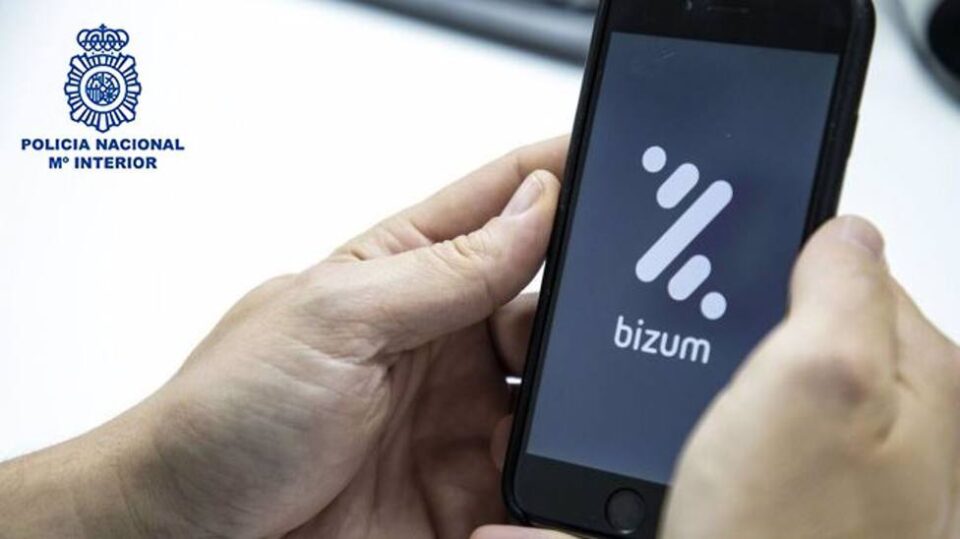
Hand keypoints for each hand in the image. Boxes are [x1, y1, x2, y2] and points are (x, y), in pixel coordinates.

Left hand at [0, 137, 570, 537]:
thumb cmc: (220, 421)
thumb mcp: (333, 321)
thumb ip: (444, 269)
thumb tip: (535, 204)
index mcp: (401, 279)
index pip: (496, 207)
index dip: (556, 178)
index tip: (619, 166)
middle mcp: (437, 346)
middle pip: (545, 309)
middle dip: (580, 316)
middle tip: (601, 329)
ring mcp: (454, 423)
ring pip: (554, 400)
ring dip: (568, 410)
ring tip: (546, 427)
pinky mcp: (464, 496)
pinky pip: (537, 485)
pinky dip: (552, 491)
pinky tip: (535, 493)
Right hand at [662, 217, 959, 538]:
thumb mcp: (815, 383)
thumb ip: (842, 290)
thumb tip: (848, 232)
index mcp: (923, 379)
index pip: (854, 272)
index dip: (779, 271)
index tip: (732, 305)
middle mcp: (901, 426)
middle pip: (814, 330)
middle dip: (751, 339)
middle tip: (715, 386)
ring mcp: (855, 468)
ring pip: (779, 385)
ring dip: (730, 390)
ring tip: (704, 433)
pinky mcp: (810, 500)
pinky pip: (762, 435)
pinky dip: (726, 432)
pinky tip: (706, 459)